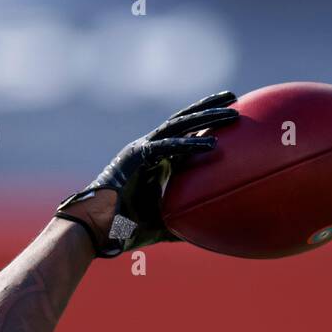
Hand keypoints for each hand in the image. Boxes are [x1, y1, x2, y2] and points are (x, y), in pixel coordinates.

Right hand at [55, 91, 238, 256]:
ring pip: (178, 126)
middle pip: (184, 121)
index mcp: (156, 161)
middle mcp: (149, 149)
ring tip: (231, 113)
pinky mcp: (135, 156)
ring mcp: (141, 149)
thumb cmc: (124, 229)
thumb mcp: (164, 226)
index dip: (206, 123)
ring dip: (205, 117)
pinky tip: (212, 142)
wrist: (96, 230)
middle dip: (209, 107)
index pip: (184, 135)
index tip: (230, 115)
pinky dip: (189, 144)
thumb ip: (185, 224)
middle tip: (235, 98)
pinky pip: (167, 147)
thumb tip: (208, 233)